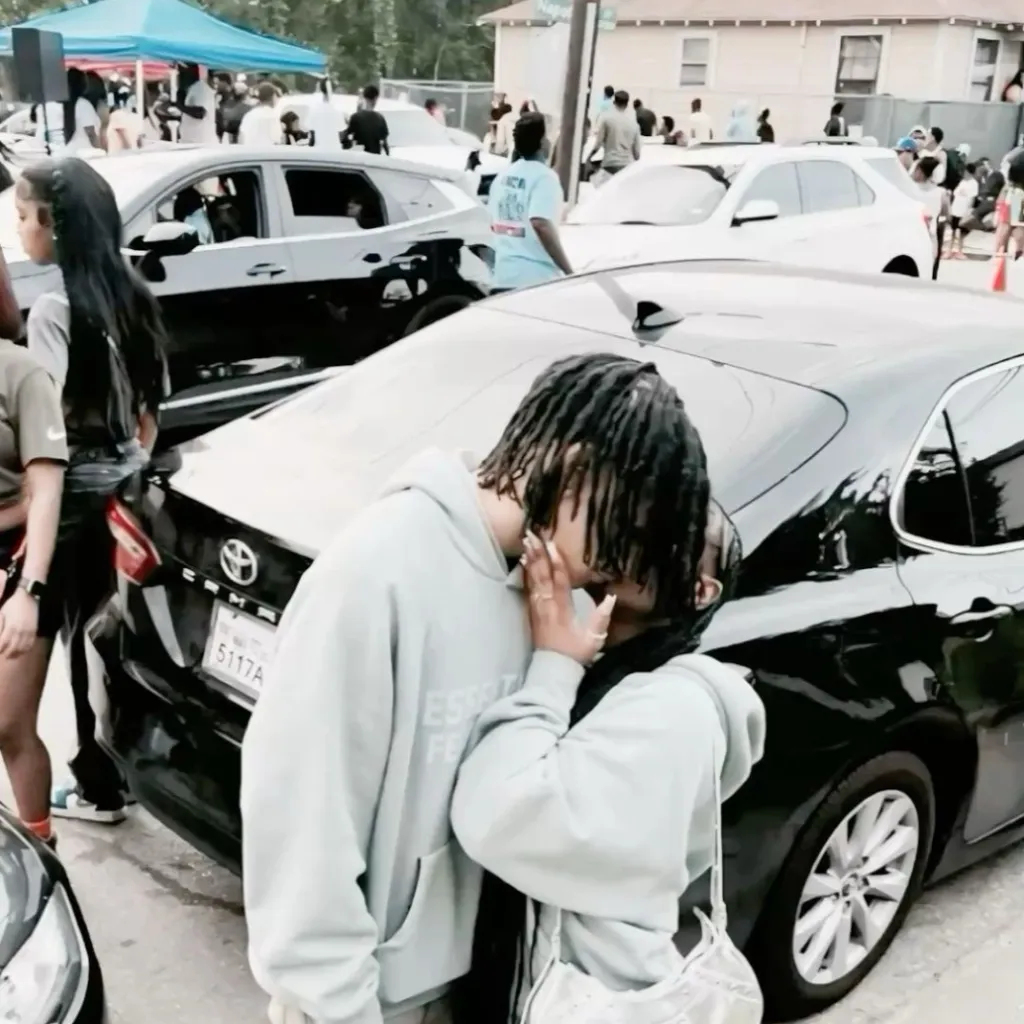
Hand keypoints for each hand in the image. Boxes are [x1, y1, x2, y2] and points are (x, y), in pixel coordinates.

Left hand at [0, 588, 37, 657]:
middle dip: (4, 653)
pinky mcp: (34, 631)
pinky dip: (24, 650)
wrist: (28, 597)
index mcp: (11, 627)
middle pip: (11, 649)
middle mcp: (20, 631)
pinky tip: (20, 651)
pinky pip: (30, 644)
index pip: (2, 644)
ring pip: (21, 649)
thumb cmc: (11, 604)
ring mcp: (29, 631)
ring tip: (9, 655)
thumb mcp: (1, 613)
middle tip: (1, 653)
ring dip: (14, 654)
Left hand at [522, 531, 615, 665]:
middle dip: (538, 554)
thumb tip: (610, 597)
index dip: (557, 562)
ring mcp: (538, 607)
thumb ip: (602, 618)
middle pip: (542, 575)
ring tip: (526, 541)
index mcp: (563, 609)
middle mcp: (548, 605)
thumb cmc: (576, 653)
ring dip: (530, 559)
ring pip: (533, 579)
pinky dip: (526, 574)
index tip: (552, 544)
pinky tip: (523, 562)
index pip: (560, 581)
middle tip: (532, 534)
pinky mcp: (532, 611)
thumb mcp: (594, 639)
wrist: (554, 669)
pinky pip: (528, 588)